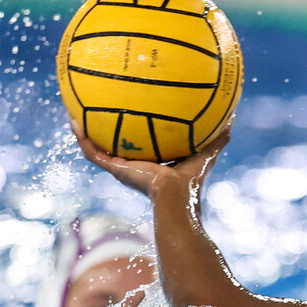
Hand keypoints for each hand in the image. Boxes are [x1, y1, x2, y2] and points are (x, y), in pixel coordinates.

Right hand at [72, 119, 230, 197]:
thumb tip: (233, 116)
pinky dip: (82, 138)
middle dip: (104, 128)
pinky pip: (91, 153)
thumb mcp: (206, 152)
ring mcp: (121, 169)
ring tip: (73, 112)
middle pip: (114, 145)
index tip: (127, 111)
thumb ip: (218, 136)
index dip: (132, 130)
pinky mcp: (114, 170)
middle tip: (94, 108)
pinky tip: (74, 121)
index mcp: (152, 163)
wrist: (177, 198)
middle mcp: (133, 166)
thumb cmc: (193, 181)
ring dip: (84, 132)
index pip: (139, 145)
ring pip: (96, 148)